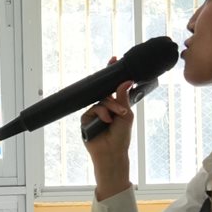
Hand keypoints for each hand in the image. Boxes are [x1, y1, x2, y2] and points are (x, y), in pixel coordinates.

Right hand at [82, 57, 133, 198]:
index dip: (111, 74)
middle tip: (121, 104)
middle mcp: (104, 108)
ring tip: (117, 118)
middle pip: (106, 93)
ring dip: (110, 108)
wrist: (112, 152)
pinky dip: (100, 114)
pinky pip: (92, 110)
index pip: (112, 87)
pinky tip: (105, 122)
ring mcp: (94, 113)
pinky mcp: (85, 120)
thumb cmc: (121, 136)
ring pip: (100, 101)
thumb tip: (126, 80)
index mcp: (115, 105)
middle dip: (113, 97)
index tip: (113, 59)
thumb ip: (123, 97)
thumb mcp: (126, 114)